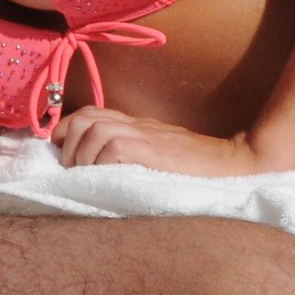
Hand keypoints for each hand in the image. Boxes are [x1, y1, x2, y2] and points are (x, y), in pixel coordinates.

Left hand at [51, 107, 274, 176]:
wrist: (236, 164)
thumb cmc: (200, 170)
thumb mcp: (161, 156)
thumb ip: (134, 156)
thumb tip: (99, 172)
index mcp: (136, 125)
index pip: (89, 114)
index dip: (66, 129)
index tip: (59, 151)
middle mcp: (136, 125)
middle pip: (83, 119)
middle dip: (67, 144)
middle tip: (71, 171)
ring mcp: (144, 136)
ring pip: (92, 131)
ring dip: (81, 157)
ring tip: (84, 179)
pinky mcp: (151, 150)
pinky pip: (111, 147)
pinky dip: (99, 163)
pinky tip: (104, 180)